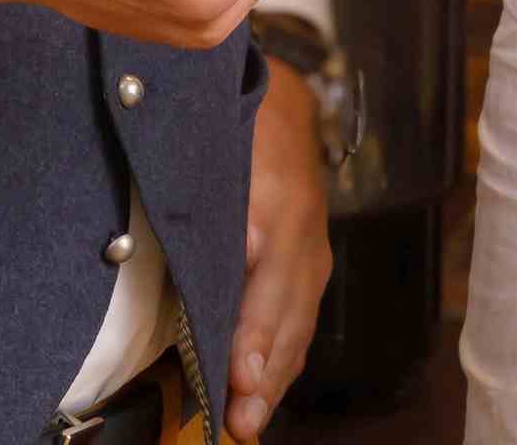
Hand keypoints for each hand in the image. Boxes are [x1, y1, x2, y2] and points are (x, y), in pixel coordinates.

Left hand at [226, 63, 332, 438]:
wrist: (282, 104)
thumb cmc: (235, 129)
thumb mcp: (214, 151)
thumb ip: (204, 204)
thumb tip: (209, 262)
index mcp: (277, 205)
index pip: (265, 281)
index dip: (252, 333)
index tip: (239, 375)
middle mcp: (301, 235)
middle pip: (286, 314)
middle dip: (264, 372)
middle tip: (242, 419)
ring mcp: (312, 251)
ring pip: (297, 324)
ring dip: (275, 376)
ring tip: (249, 421)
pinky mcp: (312, 263)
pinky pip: (301, 318)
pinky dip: (284, 359)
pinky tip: (264, 390)